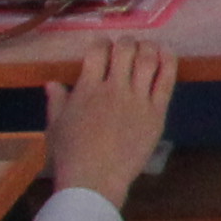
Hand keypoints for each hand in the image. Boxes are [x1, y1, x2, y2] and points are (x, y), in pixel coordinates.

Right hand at [39, 37, 179, 212]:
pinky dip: (168, 61)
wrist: (94, 178)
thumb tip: (52, 83)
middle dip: (126, 42)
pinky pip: (166, 80)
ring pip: (147, 59)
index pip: (96, 52)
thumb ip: (56, 101)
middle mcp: (113, 89)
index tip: (103, 45)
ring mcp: (137, 100)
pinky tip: (166, 54)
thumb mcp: (56, 125)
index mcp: (86, 89)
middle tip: (126, 45)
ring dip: (148, 47)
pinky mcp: (156, 113)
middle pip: (124, 50)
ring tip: (147, 47)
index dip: (101, 43)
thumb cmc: (71, 154)